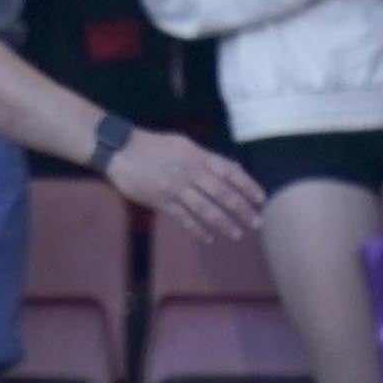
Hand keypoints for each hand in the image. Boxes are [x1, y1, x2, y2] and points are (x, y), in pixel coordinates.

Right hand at [105, 131, 265, 241]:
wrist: (121, 150)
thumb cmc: (153, 146)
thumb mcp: (184, 144)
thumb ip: (207, 158)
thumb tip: (232, 169)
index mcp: (198, 157)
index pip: (230, 172)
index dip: (248, 186)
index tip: (261, 199)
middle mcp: (190, 172)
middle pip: (222, 193)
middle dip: (241, 209)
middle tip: (256, 223)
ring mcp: (175, 188)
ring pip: (205, 208)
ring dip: (223, 223)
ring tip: (237, 234)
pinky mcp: (160, 200)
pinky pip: (183, 217)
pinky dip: (197, 229)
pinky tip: (208, 238)